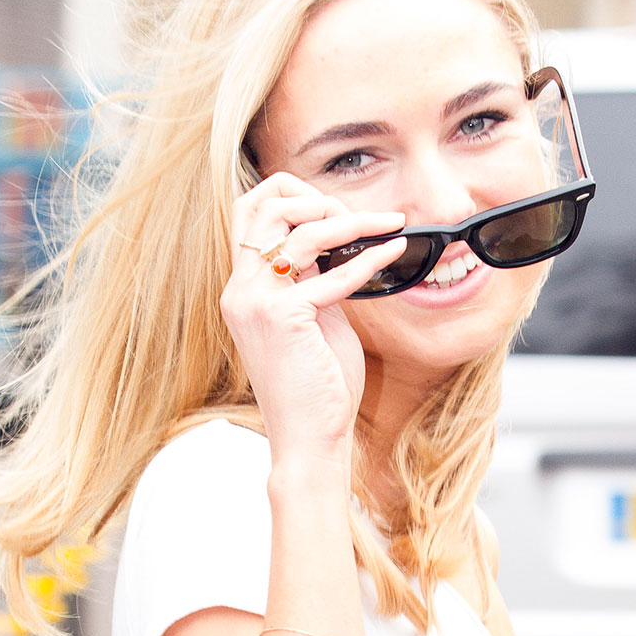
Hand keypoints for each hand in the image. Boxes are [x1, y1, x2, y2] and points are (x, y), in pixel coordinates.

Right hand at [219, 173, 405, 463]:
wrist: (308, 440)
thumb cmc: (317, 388)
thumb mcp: (313, 320)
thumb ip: (314, 281)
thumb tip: (336, 246)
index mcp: (243, 289)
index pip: (249, 212)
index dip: (290, 195)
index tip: (333, 210)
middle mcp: (240, 290)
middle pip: (263, 204)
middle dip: (314, 197)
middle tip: (357, 215)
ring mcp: (256, 302)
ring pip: (298, 229)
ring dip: (350, 219)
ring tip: (386, 223)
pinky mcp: (283, 318)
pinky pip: (332, 272)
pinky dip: (369, 257)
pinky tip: (395, 250)